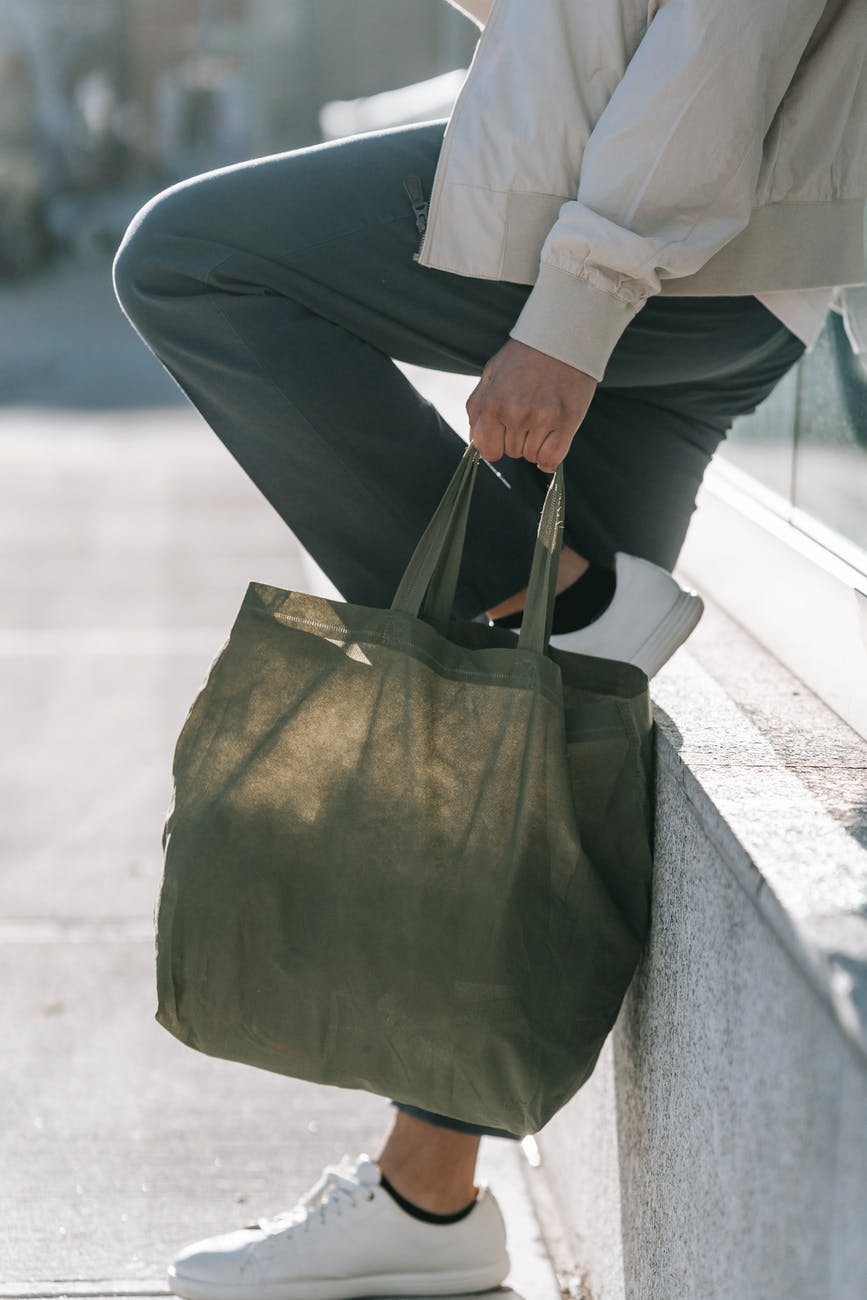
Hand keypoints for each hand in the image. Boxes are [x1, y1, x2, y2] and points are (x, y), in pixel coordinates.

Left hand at [466, 338, 597, 472]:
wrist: (562, 336)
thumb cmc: (526, 355)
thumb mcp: (491, 374)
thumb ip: (477, 409)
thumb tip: (474, 441)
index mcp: (493, 403)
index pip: (488, 450)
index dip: (495, 444)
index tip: (504, 434)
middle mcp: (516, 414)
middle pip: (512, 452)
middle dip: (518, 438)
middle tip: (530, 413)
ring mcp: (542, 419)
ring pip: (532, 456)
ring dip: (536, 444)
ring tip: (543, 416)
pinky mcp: (566, 423)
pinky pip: (551, 459)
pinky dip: (550, 459)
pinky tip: (552, 441)